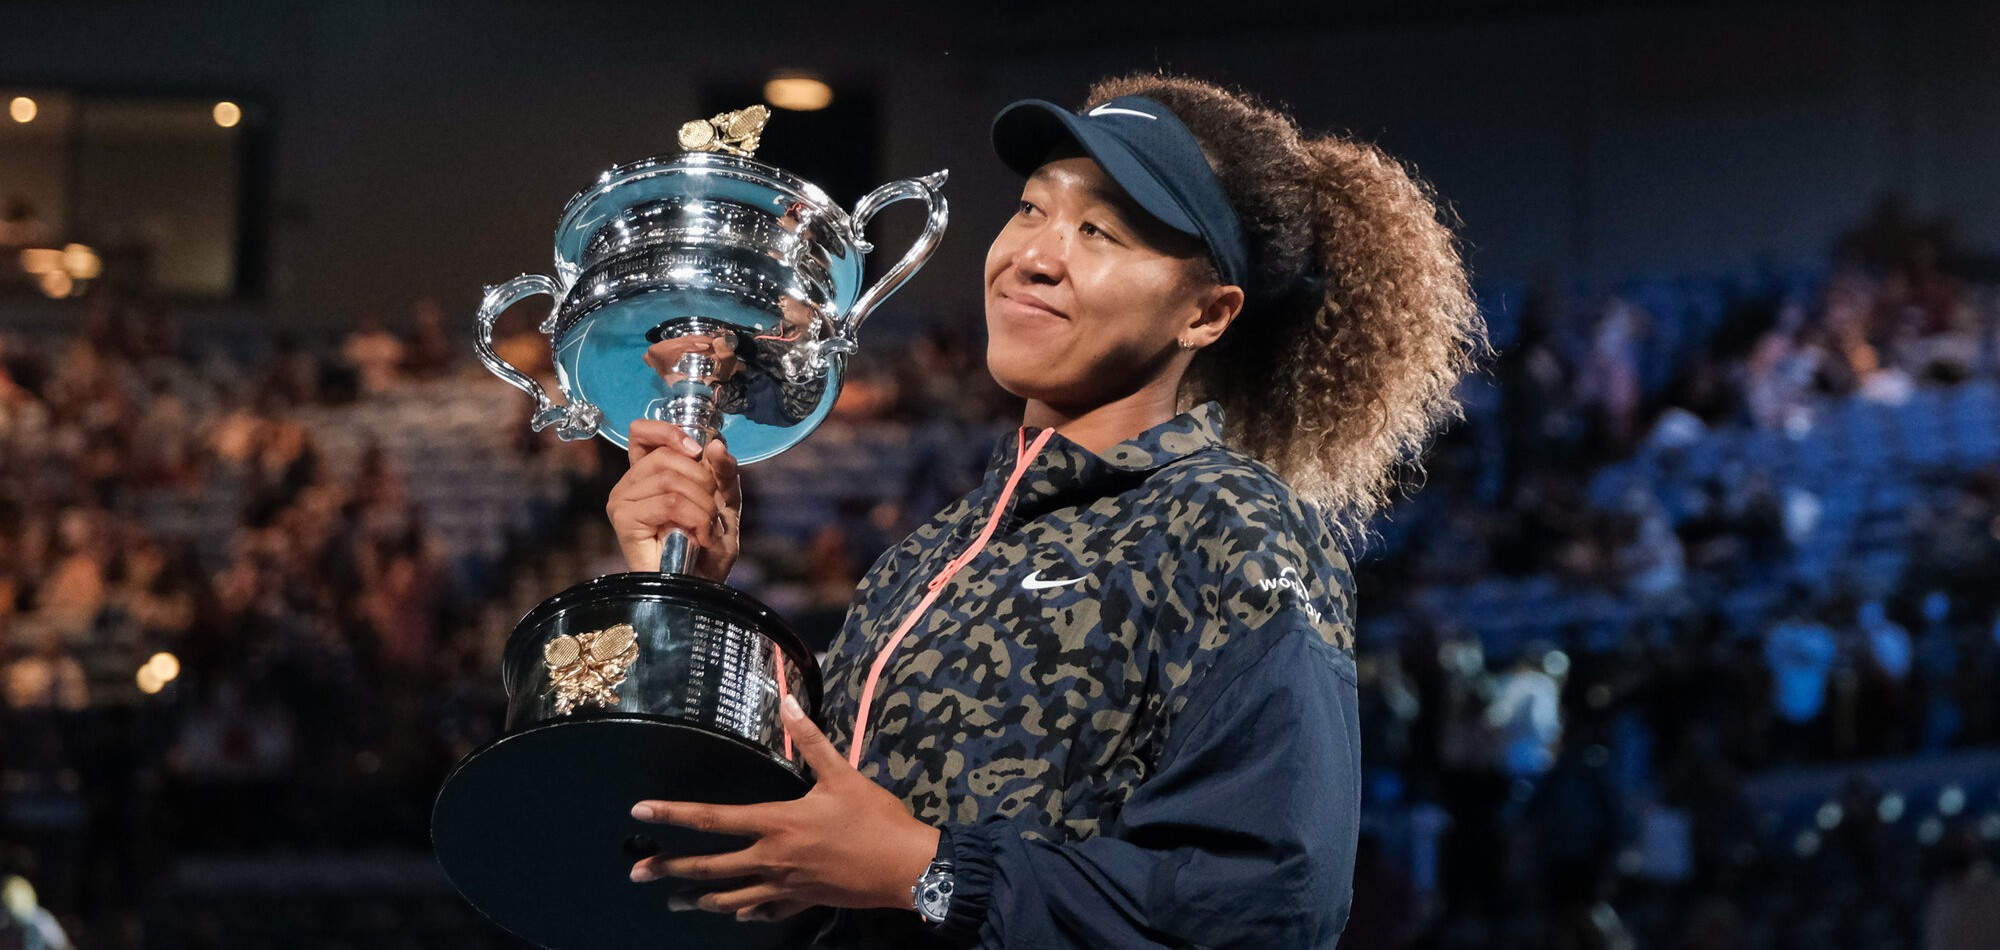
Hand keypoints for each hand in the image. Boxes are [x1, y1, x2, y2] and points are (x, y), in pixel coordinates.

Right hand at [606, 419, 739, 580]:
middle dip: (703, 482)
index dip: (669, 432)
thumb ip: (723, 470)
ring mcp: (622, 501)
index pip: (641, 432)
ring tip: (706, 529)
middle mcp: (630, 483)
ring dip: (702, 506)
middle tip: (711, 512)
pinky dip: (695, 518)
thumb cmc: (709, 546)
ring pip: (671, 480)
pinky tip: (699, 537)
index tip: (697, 450)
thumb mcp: (725, 499)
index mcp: (649, 472)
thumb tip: (716, 444)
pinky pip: (669, 502)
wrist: (701, 584)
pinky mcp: (624, 519)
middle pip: (667, 457)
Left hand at [628, 696, 940, 922]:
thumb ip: (811, 740)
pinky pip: (765, 910)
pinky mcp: (803, 901)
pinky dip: (746, 911)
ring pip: (732, 897)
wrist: (906, 867)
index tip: (640, 812)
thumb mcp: (843, 775)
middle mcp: (772, 859)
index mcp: (777, 823)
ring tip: (675, 901)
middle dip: (670, 869)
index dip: (674, 814)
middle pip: (710, 867)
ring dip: (700, 898)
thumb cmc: (874, 819)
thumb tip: (789, 702)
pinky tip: (735, 913)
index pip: (714, 819)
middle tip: (637, 872)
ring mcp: (785, 886)